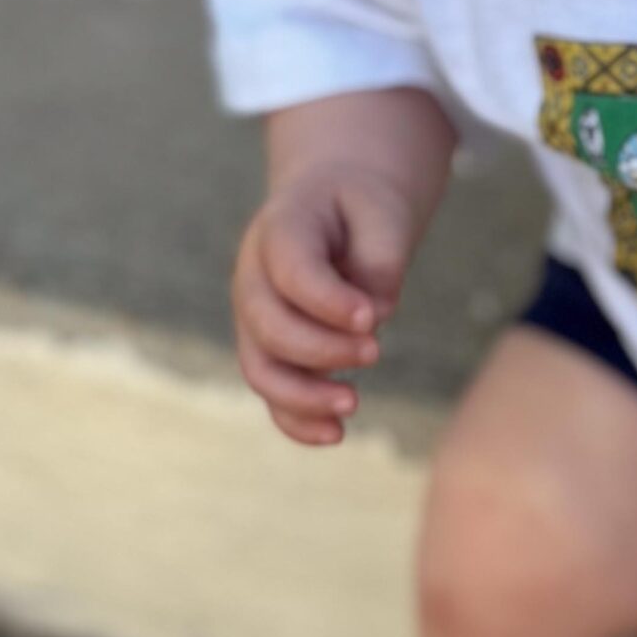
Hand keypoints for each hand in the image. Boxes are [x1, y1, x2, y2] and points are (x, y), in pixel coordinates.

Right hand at [231, 163, 418, 445]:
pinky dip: (296, 419)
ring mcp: (255, 315)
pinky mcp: (271, 347)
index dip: (327, 300)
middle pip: (269, 325)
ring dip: (303, 395)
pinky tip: (335, 434)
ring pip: (261, 368)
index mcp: (280, 227)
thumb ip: (381, 258)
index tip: (373, 319)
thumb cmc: (362, 205)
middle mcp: (255, 275)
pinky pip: (272, 392)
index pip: (291, 270)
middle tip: (376, 351)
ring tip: (352, 404)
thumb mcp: (381, 211)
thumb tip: (377, 315)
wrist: (335, 203)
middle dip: (321, 348)